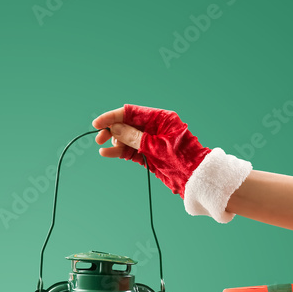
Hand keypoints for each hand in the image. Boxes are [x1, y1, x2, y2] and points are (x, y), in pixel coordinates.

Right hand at [92, 105, 210, 195]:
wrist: (194, 179)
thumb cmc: (181, 159)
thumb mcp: (155, 147)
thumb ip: (133, 137)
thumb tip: (114, 128)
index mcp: (161, 118)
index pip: (132, 112)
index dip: (113, 116)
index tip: (97, 124)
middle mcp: (155, 127)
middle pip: (127, 124)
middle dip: (112, 130)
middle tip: (99, 138)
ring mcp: (151, 141)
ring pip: (127, 138)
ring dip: (115, 142)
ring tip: (104, 149)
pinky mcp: (148, 154)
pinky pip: (130, 150)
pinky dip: (119, 152)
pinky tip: (107, 153)